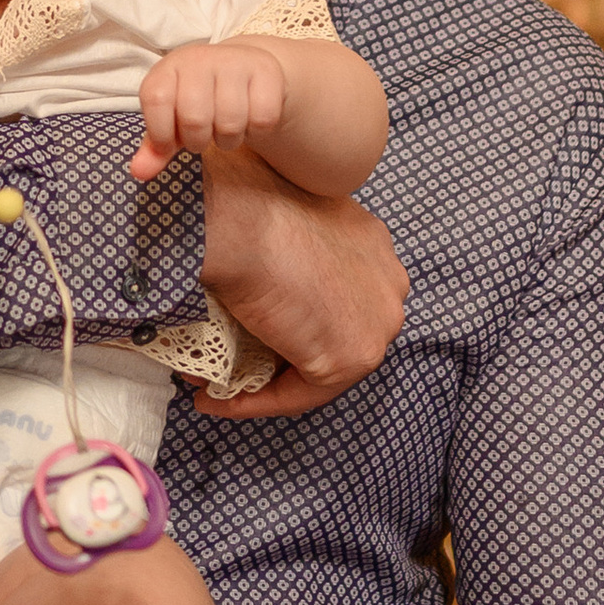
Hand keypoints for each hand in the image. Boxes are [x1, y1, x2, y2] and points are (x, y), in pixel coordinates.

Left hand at [132, 40, 289, 179]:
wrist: (244, 70)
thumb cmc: (200, 100)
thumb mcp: (172, 120)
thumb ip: (156, 147)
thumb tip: (138, 172)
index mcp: (169, 67)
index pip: (156, 99)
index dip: (161, 132)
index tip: (169, 143)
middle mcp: (200, 58)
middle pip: (194, 118)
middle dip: (199, 141)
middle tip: (204, 136)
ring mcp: (235, 61)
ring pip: (231, 122)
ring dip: (229, 140)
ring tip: (226, 128)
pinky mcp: (266, 70)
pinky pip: (262, 119)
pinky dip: (256, 132)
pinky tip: (249, 119)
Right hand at [193, 150, 406, 417]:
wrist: (240, 219)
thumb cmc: (244, 203)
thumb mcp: (278, 215)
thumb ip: (284, 245)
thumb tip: (250, 271)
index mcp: (372, 242)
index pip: (339, 295)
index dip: (294, 316)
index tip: (253, 323)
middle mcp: (389, 282)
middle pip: (335, 331)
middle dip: (285, 352)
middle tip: (234, 359)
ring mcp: (378, 322)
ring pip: (320, 366)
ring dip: (265, 380)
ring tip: (214, 387)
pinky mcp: (352, 357)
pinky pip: (300, 393)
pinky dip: (257, 401)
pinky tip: (215, 400)